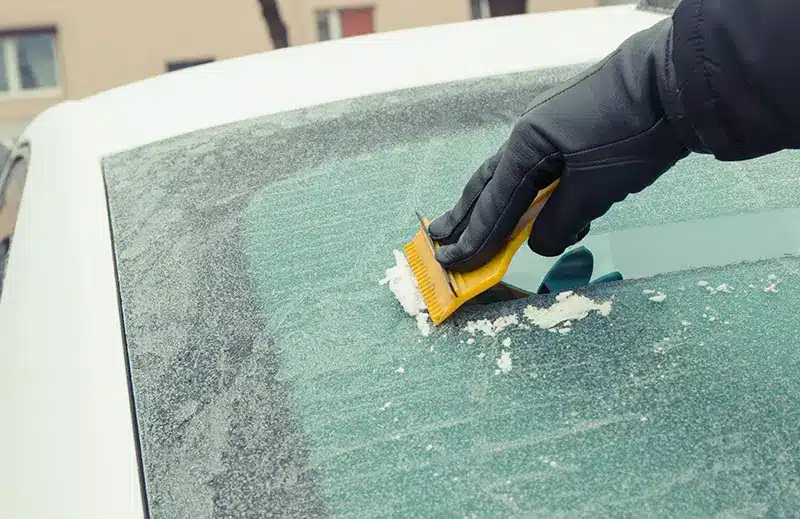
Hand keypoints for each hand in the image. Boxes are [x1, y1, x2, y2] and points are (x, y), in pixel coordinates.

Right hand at [429, 19, 689, 270]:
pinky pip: (541, 167)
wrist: (677, 80)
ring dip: (497, 206)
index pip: (493, 203)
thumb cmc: (635, 132)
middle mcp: (530, 134)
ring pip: (515, 176)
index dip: (472, 238)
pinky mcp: (572, 127)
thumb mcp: (596, 188)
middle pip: (489, 184)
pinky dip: (535, 194)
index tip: (449, 262)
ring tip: (476, 228)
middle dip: (465, 216)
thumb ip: (561, 221)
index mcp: (527, 145)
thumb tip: (538, 244)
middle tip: (438, 238)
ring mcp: (549, 127)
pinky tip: (542, 209)